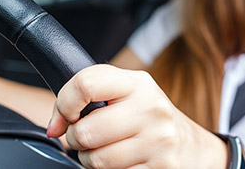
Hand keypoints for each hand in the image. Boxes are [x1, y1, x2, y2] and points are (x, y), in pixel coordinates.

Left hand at [47, 64, 227, 168]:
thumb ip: (88, 96)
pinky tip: (119, 162)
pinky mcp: (161, 167)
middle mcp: (151, 108)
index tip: (65, 116)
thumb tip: (55, 127)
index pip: (86, 83)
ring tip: (103, 150)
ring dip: (90, 159)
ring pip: (96, 159)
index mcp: (138, 83)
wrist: (189, 144)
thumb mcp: (125, 94)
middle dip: (76, 139)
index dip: (65, 103)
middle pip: (86, 130)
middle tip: (86, 137)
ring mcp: (159, 140)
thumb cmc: (145, 116)